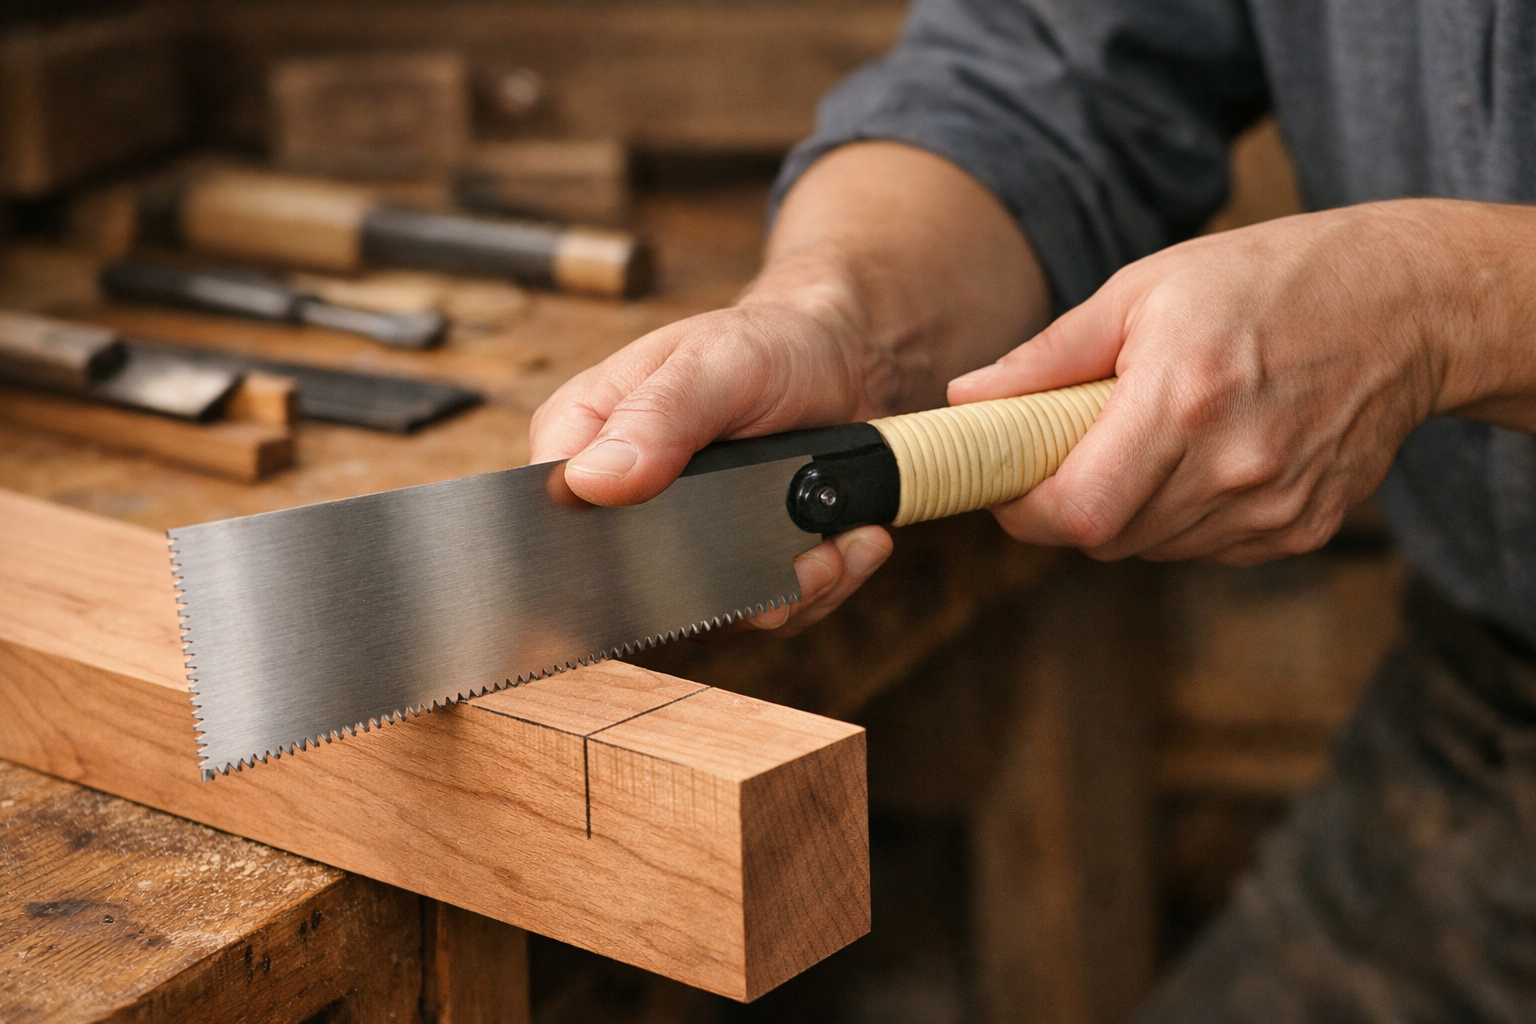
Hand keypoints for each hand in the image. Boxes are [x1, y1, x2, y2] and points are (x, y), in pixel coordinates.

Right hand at [529, 298, 895, 636]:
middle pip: (643, 592)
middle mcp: (623, 500)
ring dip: (792, 591)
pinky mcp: (733, 567)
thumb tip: (590, 482)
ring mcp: (678, 542)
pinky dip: (819, 587)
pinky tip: (851, 546)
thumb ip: (655, 419)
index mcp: (585, 437)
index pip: (556, 522)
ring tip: (836, 549)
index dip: (608, 560)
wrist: (841, 361)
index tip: (690, 555)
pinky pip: (764, 612)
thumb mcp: (712, 364)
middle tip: (808, 559)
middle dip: (733, 590)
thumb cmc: (767, 345)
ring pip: (714, 615)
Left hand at [947, 200, 1516, 565]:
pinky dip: (1183, 517)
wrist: (1407, 305)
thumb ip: (1049, 355)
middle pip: (1106, 538)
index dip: (1024, 510)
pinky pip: (1207, 548)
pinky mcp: (1303, 529)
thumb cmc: (1267, 280)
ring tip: (1151, 440)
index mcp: (1182, 399)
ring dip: (1127, 510)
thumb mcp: (1145, 289)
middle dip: (1070, 504)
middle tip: (1073, 451)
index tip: (1008, 483)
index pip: (1075, 510)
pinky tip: (1205, 458)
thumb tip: (967, 398)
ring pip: (1153, 548)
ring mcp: (1275, 506)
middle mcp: (1234, 466)